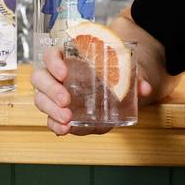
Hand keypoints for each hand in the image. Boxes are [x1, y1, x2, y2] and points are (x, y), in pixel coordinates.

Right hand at [31, 46, 153, 135]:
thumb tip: (144, 88)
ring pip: (40, 99)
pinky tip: (64, 130)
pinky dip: (54, 125)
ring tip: (67, 119)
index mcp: (68, 58)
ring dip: (51, 109)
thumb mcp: (126, 73)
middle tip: (66, 100)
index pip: (51, 54)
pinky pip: (49, 119)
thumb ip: (135, 78)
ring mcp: (54, 95)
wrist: (114, 90)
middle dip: (50, 90)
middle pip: (40, 77)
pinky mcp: (58, 113)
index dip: (53, 62)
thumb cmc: (113, 74)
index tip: (64, 73)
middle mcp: (56, 76)